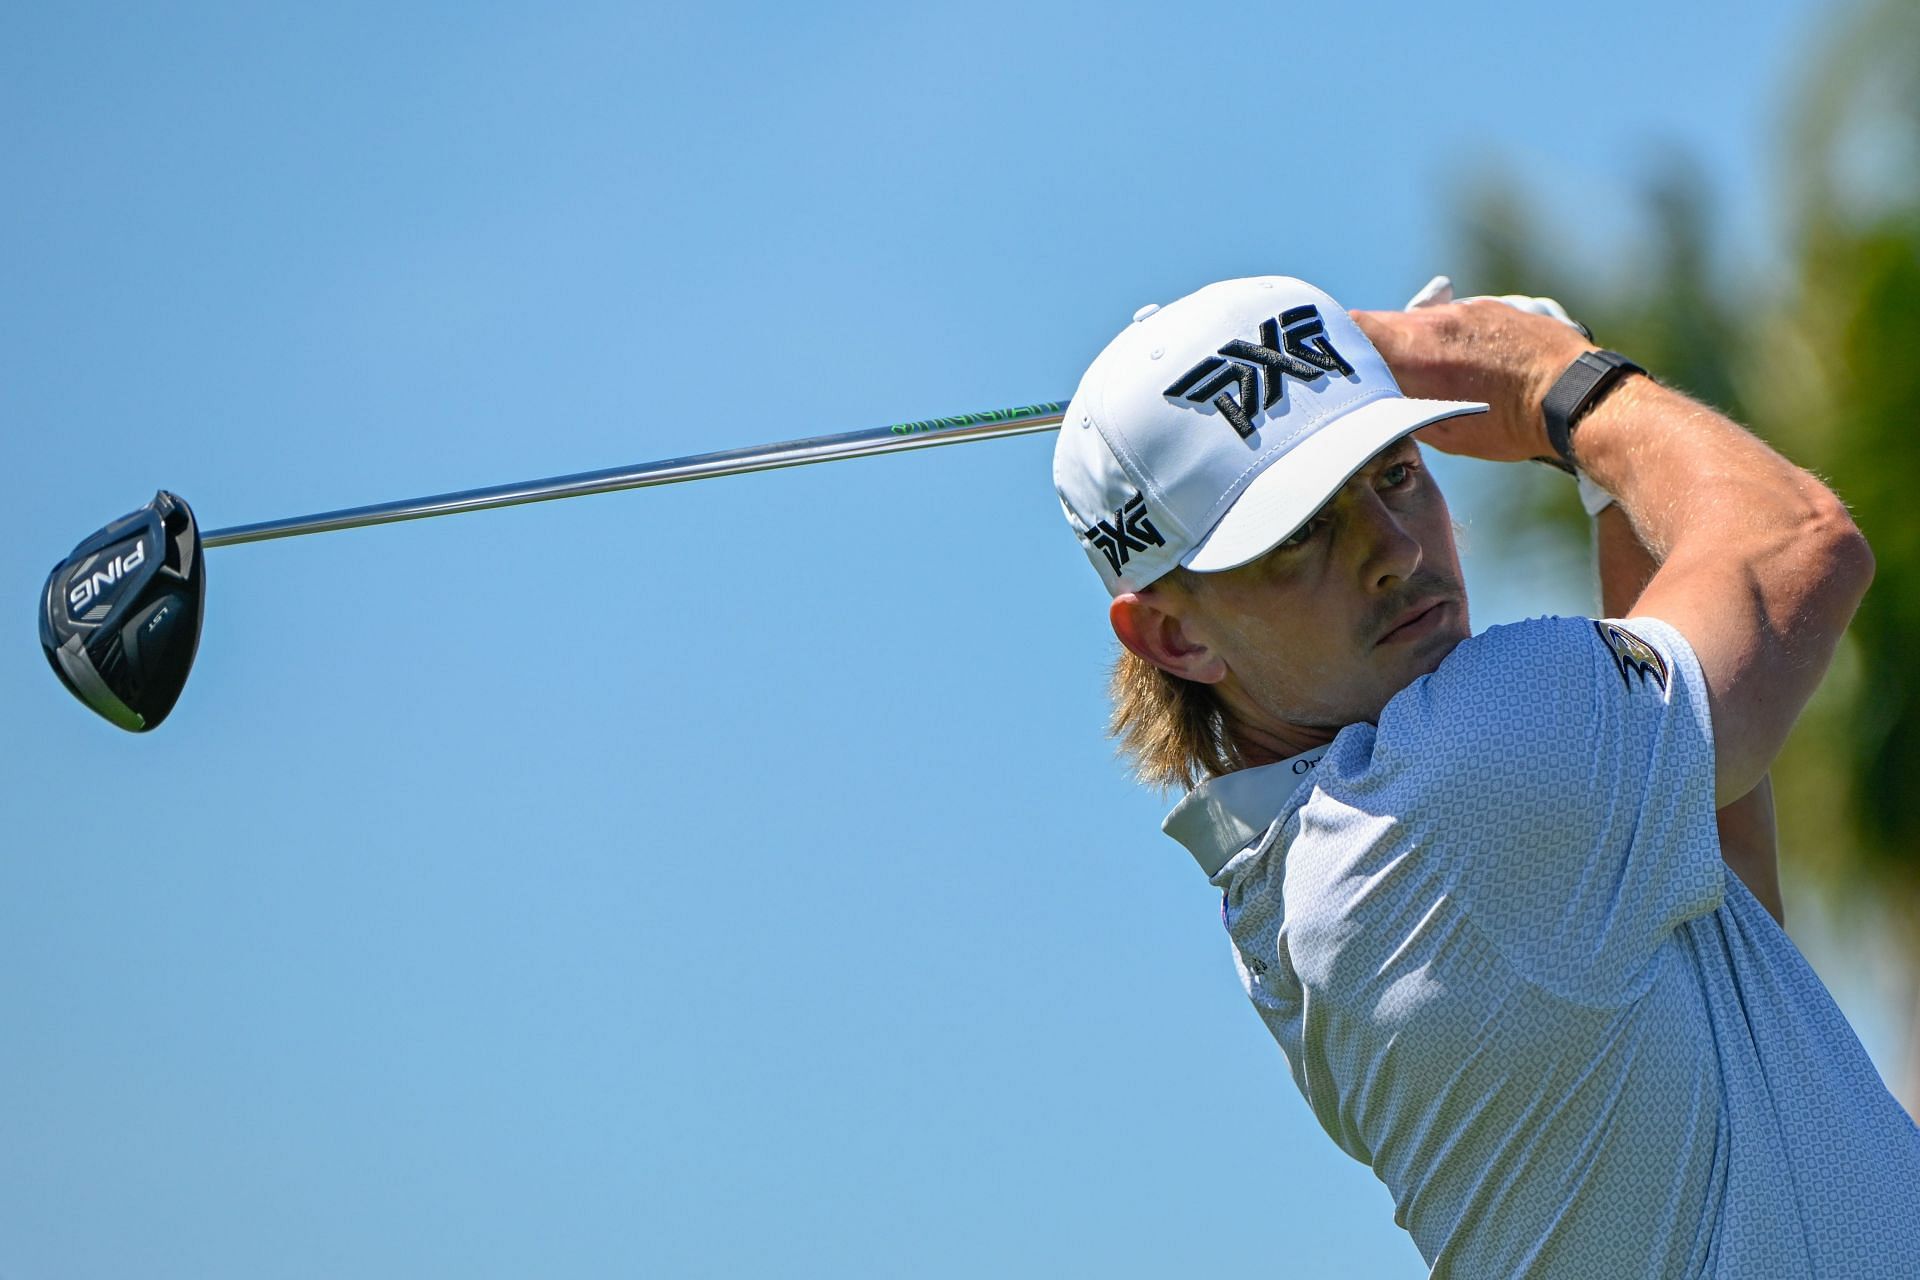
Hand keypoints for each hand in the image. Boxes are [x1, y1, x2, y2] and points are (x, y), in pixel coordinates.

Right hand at [1351, 291, 1593, 463]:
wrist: (1575, 396)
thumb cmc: (1510, 424)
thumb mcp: (1444, 433)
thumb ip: (1402, 408)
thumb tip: (1377, 403)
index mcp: (1415, 352)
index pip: (1351, 327)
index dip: (1330, 341)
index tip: (1322, 360)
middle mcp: (1434, 322)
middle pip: (1379, 324)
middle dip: (1370, 350)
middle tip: (1371, 378)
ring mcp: (1463, 309)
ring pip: (1416, 322)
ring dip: (1411, 346)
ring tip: (1430, 377)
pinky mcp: (1488, 306)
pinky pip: (1449, 319)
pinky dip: (1445, 339)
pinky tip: (1465, 366)